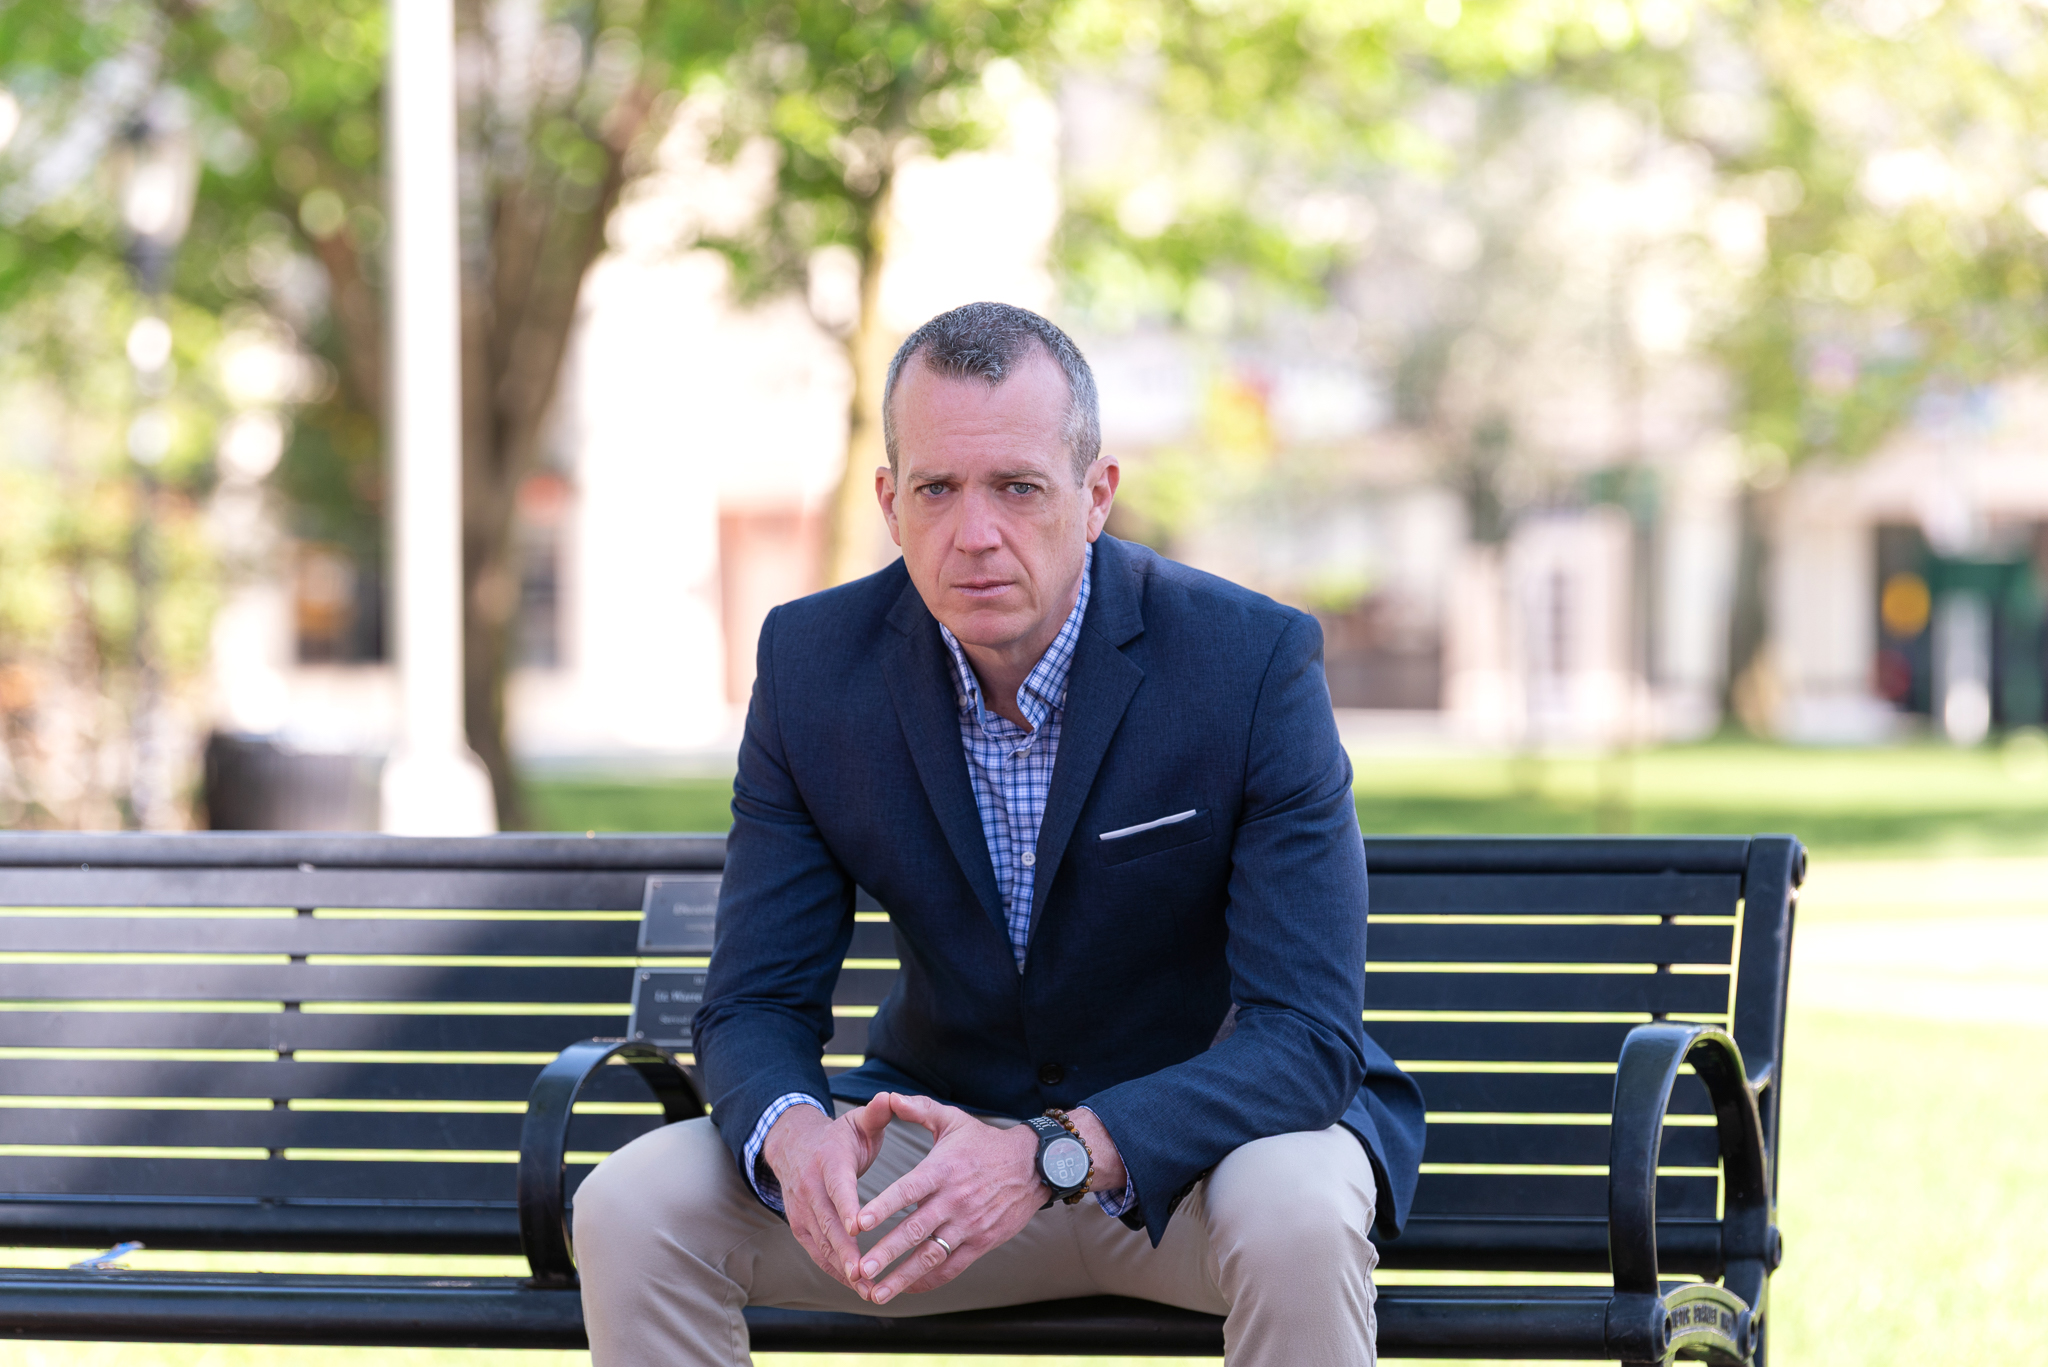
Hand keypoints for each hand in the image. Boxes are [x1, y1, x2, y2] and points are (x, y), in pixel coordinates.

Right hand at [761, 1097, 894, 1288]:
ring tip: (869, 1290)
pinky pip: (818, 1253)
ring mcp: (803, 1211)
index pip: (838, 1186)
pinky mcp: (801, 1228)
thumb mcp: (857, 1122)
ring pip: (823, 1244)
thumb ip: (876, 1113)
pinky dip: (837, 1271)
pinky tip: (858, 1288)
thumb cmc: (838, 1138)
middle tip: (867, 1274)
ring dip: (844, 1268)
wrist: (794, 1147)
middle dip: (847, 1251)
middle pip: (828, 1223)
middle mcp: (811, 1189)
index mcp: (829, 1162)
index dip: (847, 1206)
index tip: (859, 1226)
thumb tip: (890, 1097)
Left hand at [847, 1093, 1046, 1304]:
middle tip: (860, 1268)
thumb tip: (889, 1097)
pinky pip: (951, 1267)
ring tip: (876, 1292)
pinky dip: (928, 1281)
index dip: (883, 1207)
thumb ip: (918, 1109)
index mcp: (942, 1170)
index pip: (908, 1190)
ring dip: (902, 1276)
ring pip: (931, 1255)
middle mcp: (954, 1200)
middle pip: (916, 1230)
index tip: (858, 1223)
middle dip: (886, 1252)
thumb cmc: (984, 1142)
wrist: (1033, 1166)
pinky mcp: (981, 1242)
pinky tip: (906, 1289)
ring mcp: (968, 1224)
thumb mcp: (953, 1120)